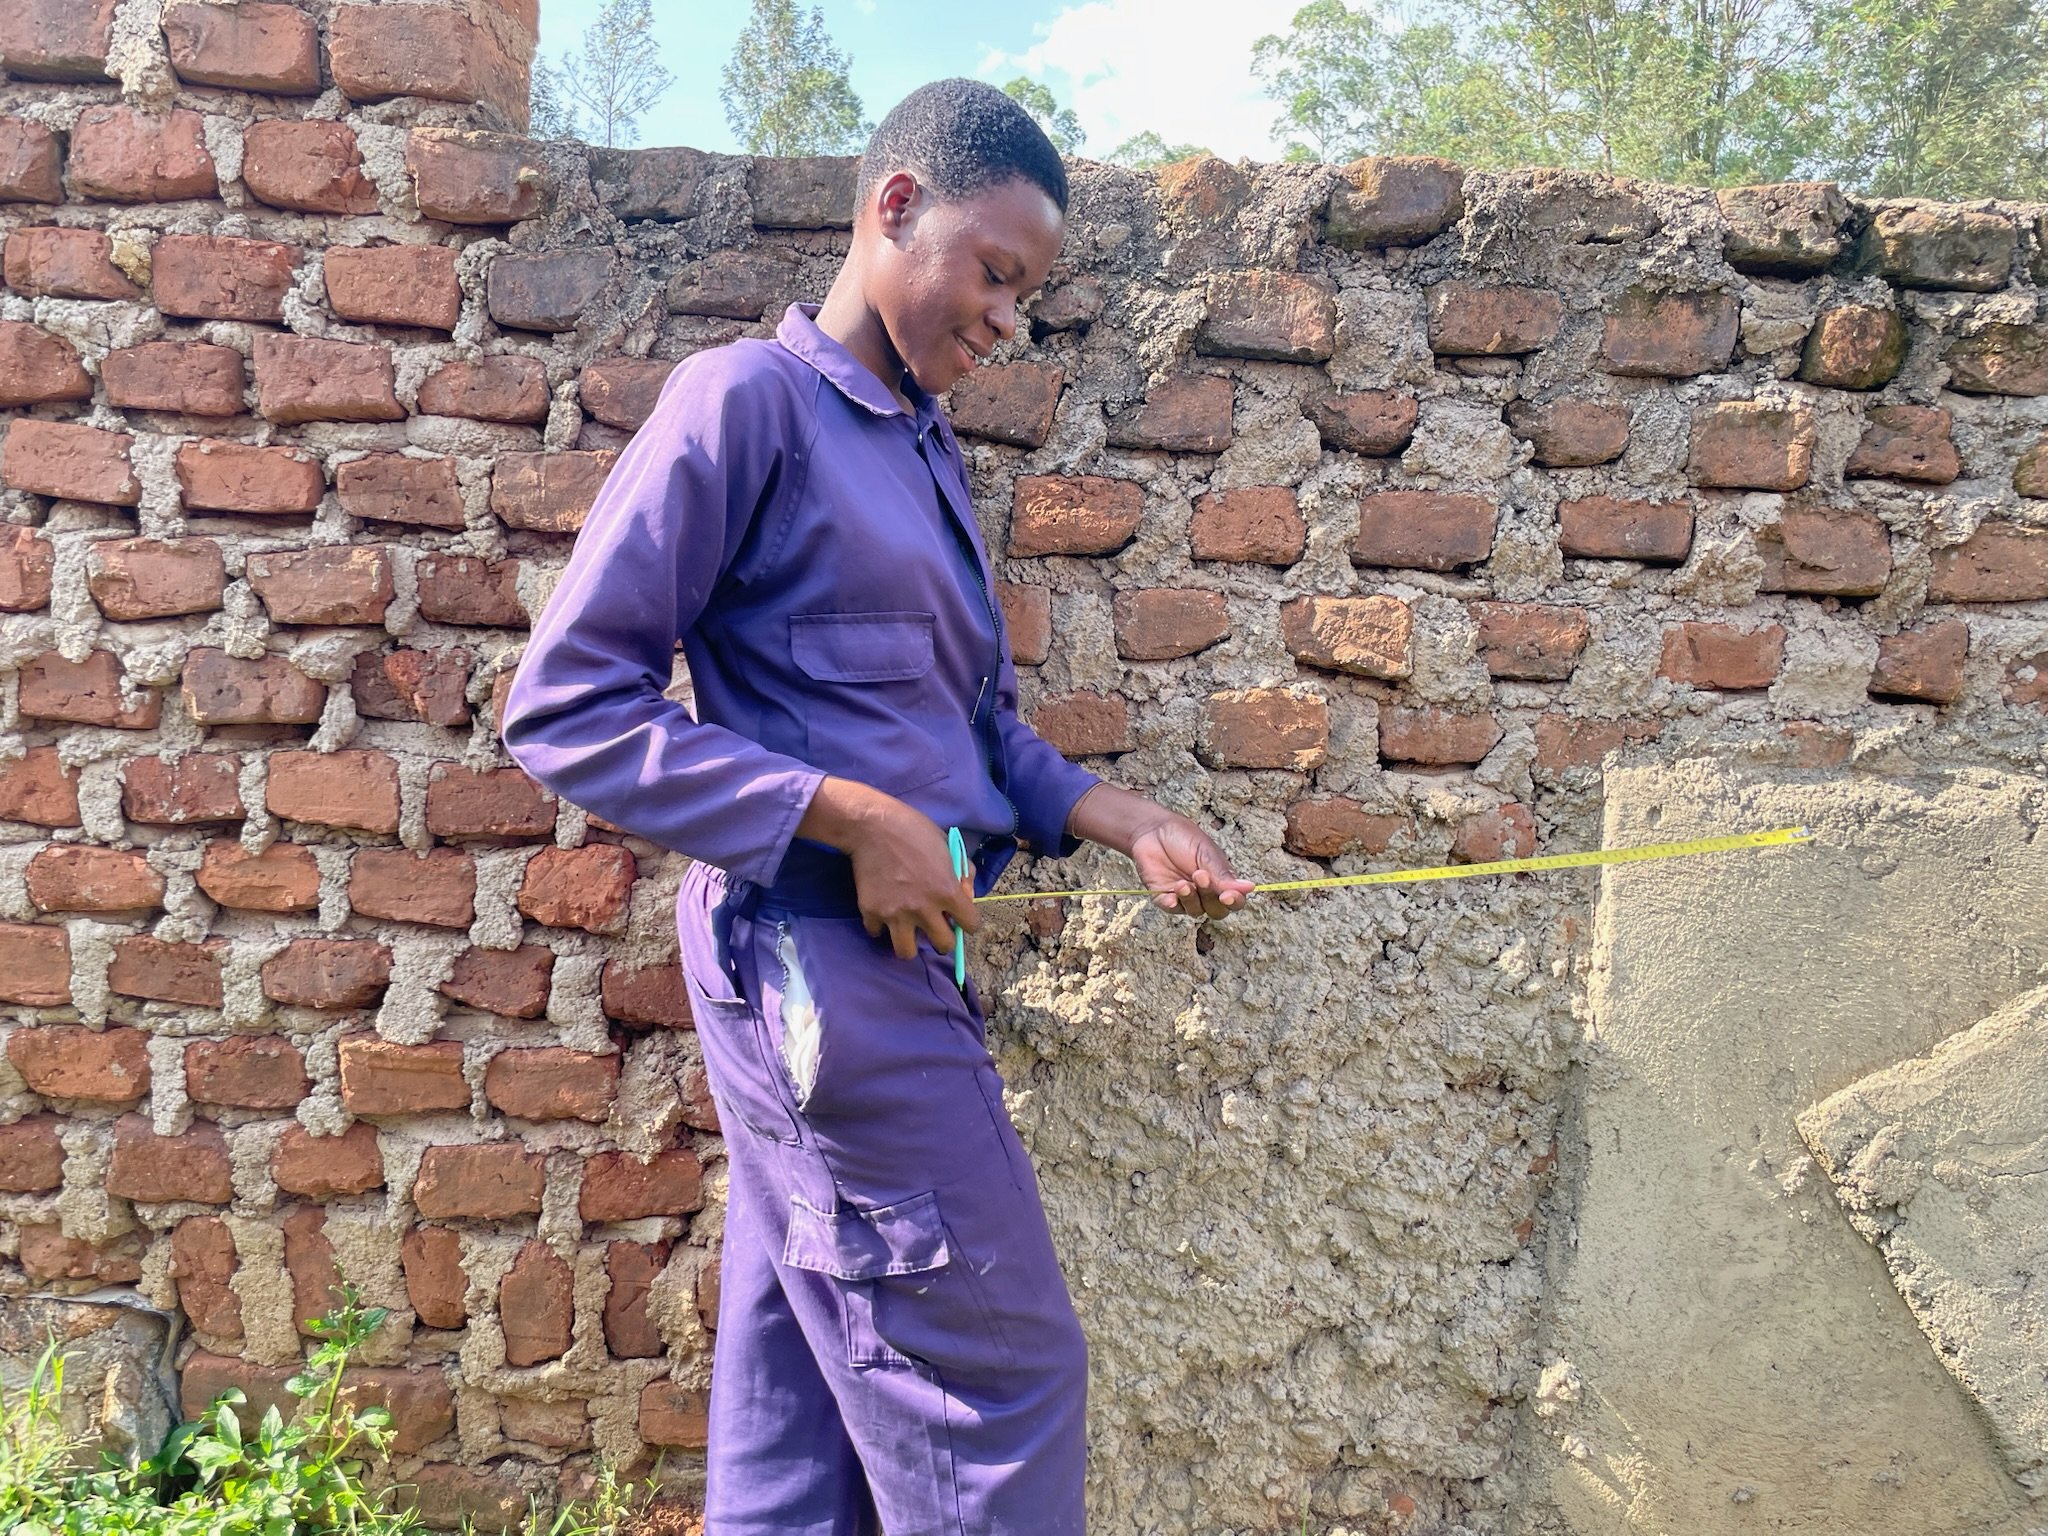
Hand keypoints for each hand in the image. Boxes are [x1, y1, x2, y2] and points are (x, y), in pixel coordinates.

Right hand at [797, 778, 978, 960]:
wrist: (872, 825)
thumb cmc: (914, 830)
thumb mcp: (948, 846)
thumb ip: (963, 874)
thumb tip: (966, 897)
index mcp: (947, 891)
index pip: (971, 925)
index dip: (968, 922)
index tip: (960, 919)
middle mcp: (924, 908)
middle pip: (943, 946)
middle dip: (943, 939)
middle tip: (935, 928)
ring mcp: (896, 914)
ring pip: (907, 952)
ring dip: (910, 943)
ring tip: (908, 931)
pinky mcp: (871, 912)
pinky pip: (877, 933)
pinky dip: (880, 926)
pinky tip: (883, 911)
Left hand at [1128, 815, 1255, 917]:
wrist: (1153, 830)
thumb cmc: (1183, 838)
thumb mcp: (1206, 854)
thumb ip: (1223, 875)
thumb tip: (1250, 887)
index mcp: (1220, 881)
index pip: (1234, 901)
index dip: (1234, 902)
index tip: (1227, 896)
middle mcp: (1204, 893)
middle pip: (1216, 911)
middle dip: (1210, 896)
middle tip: (1200, 875)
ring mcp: (1184, 897)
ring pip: (1195, 911)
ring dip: (1191, 899)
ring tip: (1183, 883)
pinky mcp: (1164, 897)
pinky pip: (1171, 909)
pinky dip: (1172, 905)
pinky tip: (1171, 897)